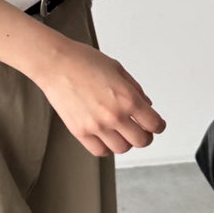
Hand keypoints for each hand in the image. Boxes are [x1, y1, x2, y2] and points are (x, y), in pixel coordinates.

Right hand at [36, 38, 166, 156]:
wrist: (55, 64)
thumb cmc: (83, 61)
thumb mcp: (118, 69)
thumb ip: (135, 89)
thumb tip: (146, 105)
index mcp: (127, 98)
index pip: (154, 124)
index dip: (158, 125)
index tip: (156, 124)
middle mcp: (114, 116)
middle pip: (141, 141)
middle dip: (145, 135)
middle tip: (141, 130)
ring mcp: (96, 126)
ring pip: (122, 148)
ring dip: (125, 142)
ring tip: (121, 132)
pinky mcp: (80, 132)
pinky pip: (100, 151)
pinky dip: (106, 147)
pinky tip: (105, 137)